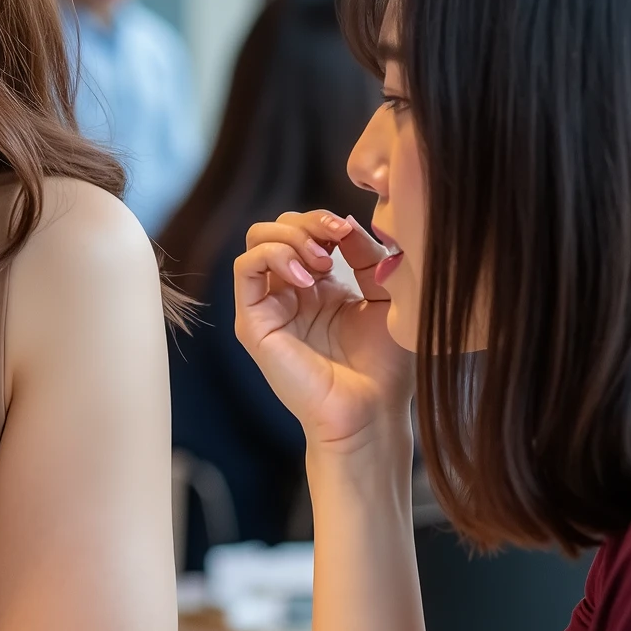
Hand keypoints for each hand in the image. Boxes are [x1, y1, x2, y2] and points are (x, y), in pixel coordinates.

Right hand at [235, 210, 413, 452]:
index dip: (323, 221)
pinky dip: (273, 257)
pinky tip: (307, 277)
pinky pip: (245, 268)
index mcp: (319, 285)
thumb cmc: (385, 363)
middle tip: (334, 240)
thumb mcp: (385, 293)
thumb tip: (343, 222)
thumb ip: (366, 254)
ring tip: (322, 262)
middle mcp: (289, 292)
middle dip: (306, 223)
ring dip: (290, 237)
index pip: (303, 230)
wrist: (373, 409)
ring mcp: (268, 306)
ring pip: (255, 241)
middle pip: (275, 228)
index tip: (350, 232)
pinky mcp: (254, 322)